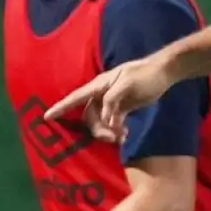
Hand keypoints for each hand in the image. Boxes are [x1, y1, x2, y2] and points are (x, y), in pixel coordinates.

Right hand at [44, 54, 175, 141]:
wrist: (163, 73)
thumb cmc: (145, 74)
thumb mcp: (128, 83)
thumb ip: (113, 98)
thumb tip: (104, 117)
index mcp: (100, 85)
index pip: (77, 97)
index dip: (61, 107)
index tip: (46, 117)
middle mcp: (103, 94)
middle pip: (90, 116)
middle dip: (96, 129)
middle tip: (111, 138)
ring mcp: (112, 102)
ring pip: (101, 121)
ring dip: (107, 132)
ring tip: (121, 137)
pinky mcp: (122, 108)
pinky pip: (112, 123)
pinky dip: (116, 131)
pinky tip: (125, 135)